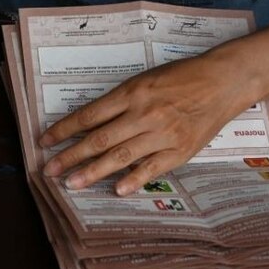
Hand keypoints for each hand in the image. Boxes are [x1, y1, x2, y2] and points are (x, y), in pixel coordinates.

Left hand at [38, 53, 258, 195]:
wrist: (223, 81)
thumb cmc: (180, 78)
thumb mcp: (144, 81)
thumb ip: (118, 103)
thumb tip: (87, 125)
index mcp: (132, 93)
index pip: (88, 115)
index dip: (64, 130)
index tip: (45, 142)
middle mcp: (144, 114)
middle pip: (99, 139)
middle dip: (70, 156)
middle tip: (49, 170)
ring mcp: (163, 133)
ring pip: (121, 157)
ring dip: (93, 172)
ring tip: (71, 183)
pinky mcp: (181, 149)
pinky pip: (153, 168)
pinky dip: (134, 180)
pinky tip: (117, 190)